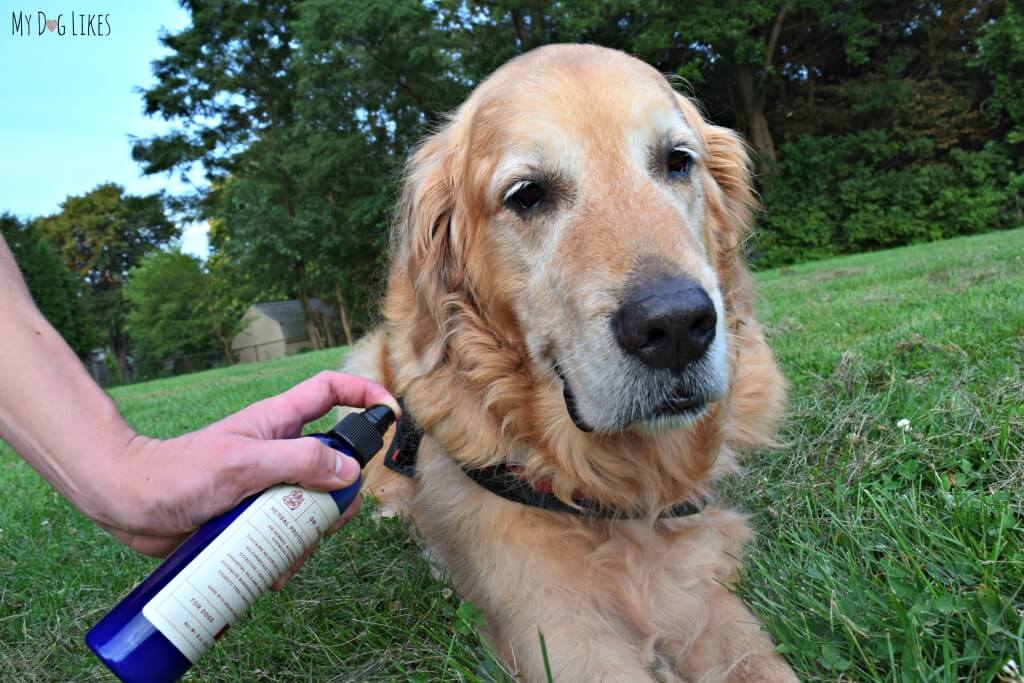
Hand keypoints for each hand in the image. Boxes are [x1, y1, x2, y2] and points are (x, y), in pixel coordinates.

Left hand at [89, 371, 398, 586]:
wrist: (129, 504)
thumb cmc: (179, 472)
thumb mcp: (245, 464)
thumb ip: (299, 462)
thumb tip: (349, 471)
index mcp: (278, 421)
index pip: (330, 392)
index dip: (363, 393)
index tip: (390, 412)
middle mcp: (278, 451)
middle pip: (333, 463)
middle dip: (341, 494)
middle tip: (331, 518)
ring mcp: (267, 485)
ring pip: (313, 506)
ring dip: (310, 534)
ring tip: (289, 555)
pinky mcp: (252, 517)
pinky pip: (285, 535)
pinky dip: (286, 555)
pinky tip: (272, 571)